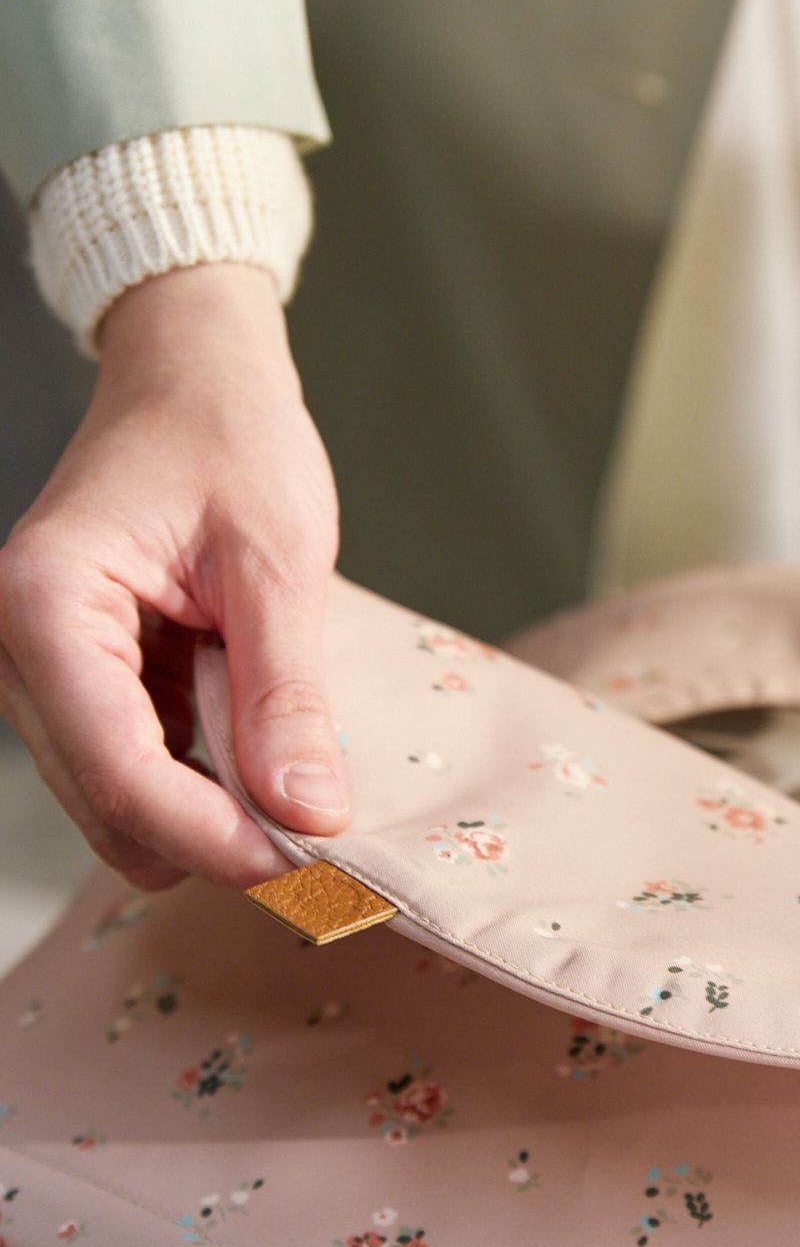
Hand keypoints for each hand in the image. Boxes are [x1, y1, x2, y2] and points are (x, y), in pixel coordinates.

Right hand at [0, 264, 350, 891]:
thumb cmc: (230, 437)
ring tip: (299, 790)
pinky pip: (134, 768)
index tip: (306, 868)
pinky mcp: (77, 684)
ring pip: (119, 803)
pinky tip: (261, 756)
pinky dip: (201, 782)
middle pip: (110, 804)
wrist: (195, 378)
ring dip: (209, 816)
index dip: (214, 837)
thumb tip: (306, 813)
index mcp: (45, 603)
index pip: (119, 769)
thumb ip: (284, 692)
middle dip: (213, 838)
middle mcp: (16, 647)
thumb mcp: (277, 560)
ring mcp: (40, 672)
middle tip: (322, 847)